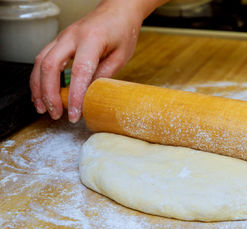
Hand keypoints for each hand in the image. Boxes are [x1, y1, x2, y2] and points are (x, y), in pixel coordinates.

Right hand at [30, 0, 166, 122]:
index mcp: (92, 39)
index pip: (79, 71)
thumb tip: (89, 96)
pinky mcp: (59, 41)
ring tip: (43, 108)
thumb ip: (104, 75)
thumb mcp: (121, 57)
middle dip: (49, 94)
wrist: (118, 11)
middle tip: (56, 113)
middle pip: (50, 66)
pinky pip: (42, 59)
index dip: (75, 95)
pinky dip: (39, 78)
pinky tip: (42, 92)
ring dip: (39, 88)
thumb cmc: (123, 31)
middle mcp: (72, 36)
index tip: (75, 114)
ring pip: (40, 62)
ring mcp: (62, 37)